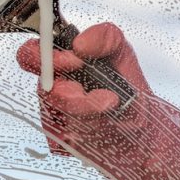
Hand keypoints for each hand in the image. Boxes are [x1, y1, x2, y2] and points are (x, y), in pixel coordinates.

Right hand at [16, 22, 179, 179]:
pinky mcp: (62, 142)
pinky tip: (103, 126)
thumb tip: (80, 42)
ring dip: (85, 107)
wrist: (147, 133)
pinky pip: (62, 136)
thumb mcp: (123, 55)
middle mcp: (53, 89)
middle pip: (40, 86)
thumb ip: (105, 37)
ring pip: (55, 112)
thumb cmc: (129, 93)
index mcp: (61, 63)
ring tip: (110, 105)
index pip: (32, 53)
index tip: (75, 58)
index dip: (43, 54)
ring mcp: (54, 117)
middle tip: (85, 89)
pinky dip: (87, 128)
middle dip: (63, 88)